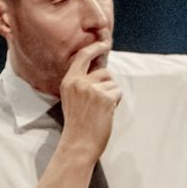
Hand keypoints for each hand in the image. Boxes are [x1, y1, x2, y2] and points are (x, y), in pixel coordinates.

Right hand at [57, 42, 119, 158]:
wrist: (78, 143)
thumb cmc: (78, 124)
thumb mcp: (72, 99)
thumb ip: (82, 83)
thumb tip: (101, 70)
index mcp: (69, 81)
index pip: (82, 57)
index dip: (95, 48)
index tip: (103, 43)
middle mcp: (79, 82)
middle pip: (103, 71)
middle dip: (107, 82)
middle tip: (100, 99)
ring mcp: (92, 89)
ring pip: (112, 82)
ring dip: (111, 94)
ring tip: (100, 110)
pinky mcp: (105, 97)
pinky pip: (117, 92)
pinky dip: (116, 102)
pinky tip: (106, 113)